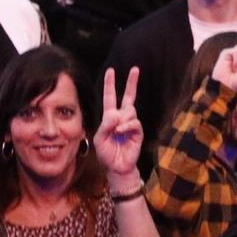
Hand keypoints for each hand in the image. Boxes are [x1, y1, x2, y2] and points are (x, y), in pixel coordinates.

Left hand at [94, 67, 143, 181]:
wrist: (116, 167)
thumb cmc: (106, 153)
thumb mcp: (99, 138)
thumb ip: (105, 125)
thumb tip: (116, 114)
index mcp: (110, 117)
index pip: (110, 97)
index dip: (110, 84)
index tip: (111, 71)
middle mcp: (121, 118)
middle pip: (128, 97)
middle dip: (132, 83)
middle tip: (135, 69)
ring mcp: (130, 124)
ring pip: (130, 111)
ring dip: (122, 119)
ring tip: (117, 131)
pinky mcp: (138, 132)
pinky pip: (134, 122)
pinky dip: (126, 126)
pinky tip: (121, 132)